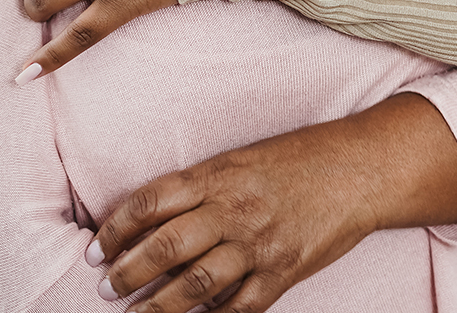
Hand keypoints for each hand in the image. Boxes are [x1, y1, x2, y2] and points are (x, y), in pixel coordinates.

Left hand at [88, 93, 456, 312]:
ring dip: (158, 306)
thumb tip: (152, 217)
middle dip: (127, 273)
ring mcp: (259, 243)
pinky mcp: (284, 270)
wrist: (360, 168)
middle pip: (165, 247)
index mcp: (218, 174)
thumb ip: (200, 185)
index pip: (150, 201)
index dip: (116, 228)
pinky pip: (240, 307)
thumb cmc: (299, 157)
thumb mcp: (242, 158)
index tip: (97, 248)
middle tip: (106, 288)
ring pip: (195, 285)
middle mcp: (233, 209)